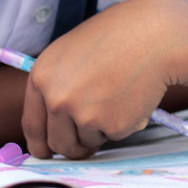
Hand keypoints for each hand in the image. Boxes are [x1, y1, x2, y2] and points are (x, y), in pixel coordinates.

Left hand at [21, 0, 187, 158]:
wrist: (155, 35)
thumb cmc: (119, 36)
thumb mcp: (73, 52)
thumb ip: (59, 83)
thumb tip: (55, 121)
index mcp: (42, 77)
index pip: (32, 125)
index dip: (41, 143)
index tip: (48, 152)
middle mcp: (56, 98)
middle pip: (58, 143)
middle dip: (74, 147)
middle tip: (90, 141)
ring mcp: (82, 114)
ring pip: (87, 142)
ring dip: (101, 131)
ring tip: (118, 98)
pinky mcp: (111, 126)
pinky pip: (114, 136)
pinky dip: (124, 124)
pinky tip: (133, 96)